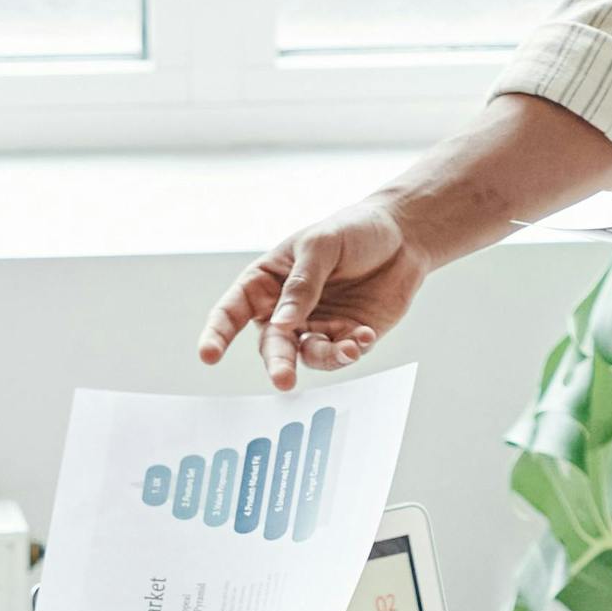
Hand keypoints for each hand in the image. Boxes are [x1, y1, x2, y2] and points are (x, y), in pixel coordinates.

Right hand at [199, 204, 424, 384]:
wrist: (403, 236)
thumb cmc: (352, 230)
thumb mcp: (321, 246)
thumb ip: (302, 285)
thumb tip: (282, 323)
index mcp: (266, 281)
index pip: (232, 311)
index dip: (217, 334)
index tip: (208, 355)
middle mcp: (285, 309)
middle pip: (271, 344)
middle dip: (277, 362)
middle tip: (283, 380)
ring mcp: (315, 325)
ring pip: (306, 355)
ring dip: (324, 356)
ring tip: (348, 347)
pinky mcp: (345, 336)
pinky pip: (339, 354)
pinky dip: (350, 350)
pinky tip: (365, 335)